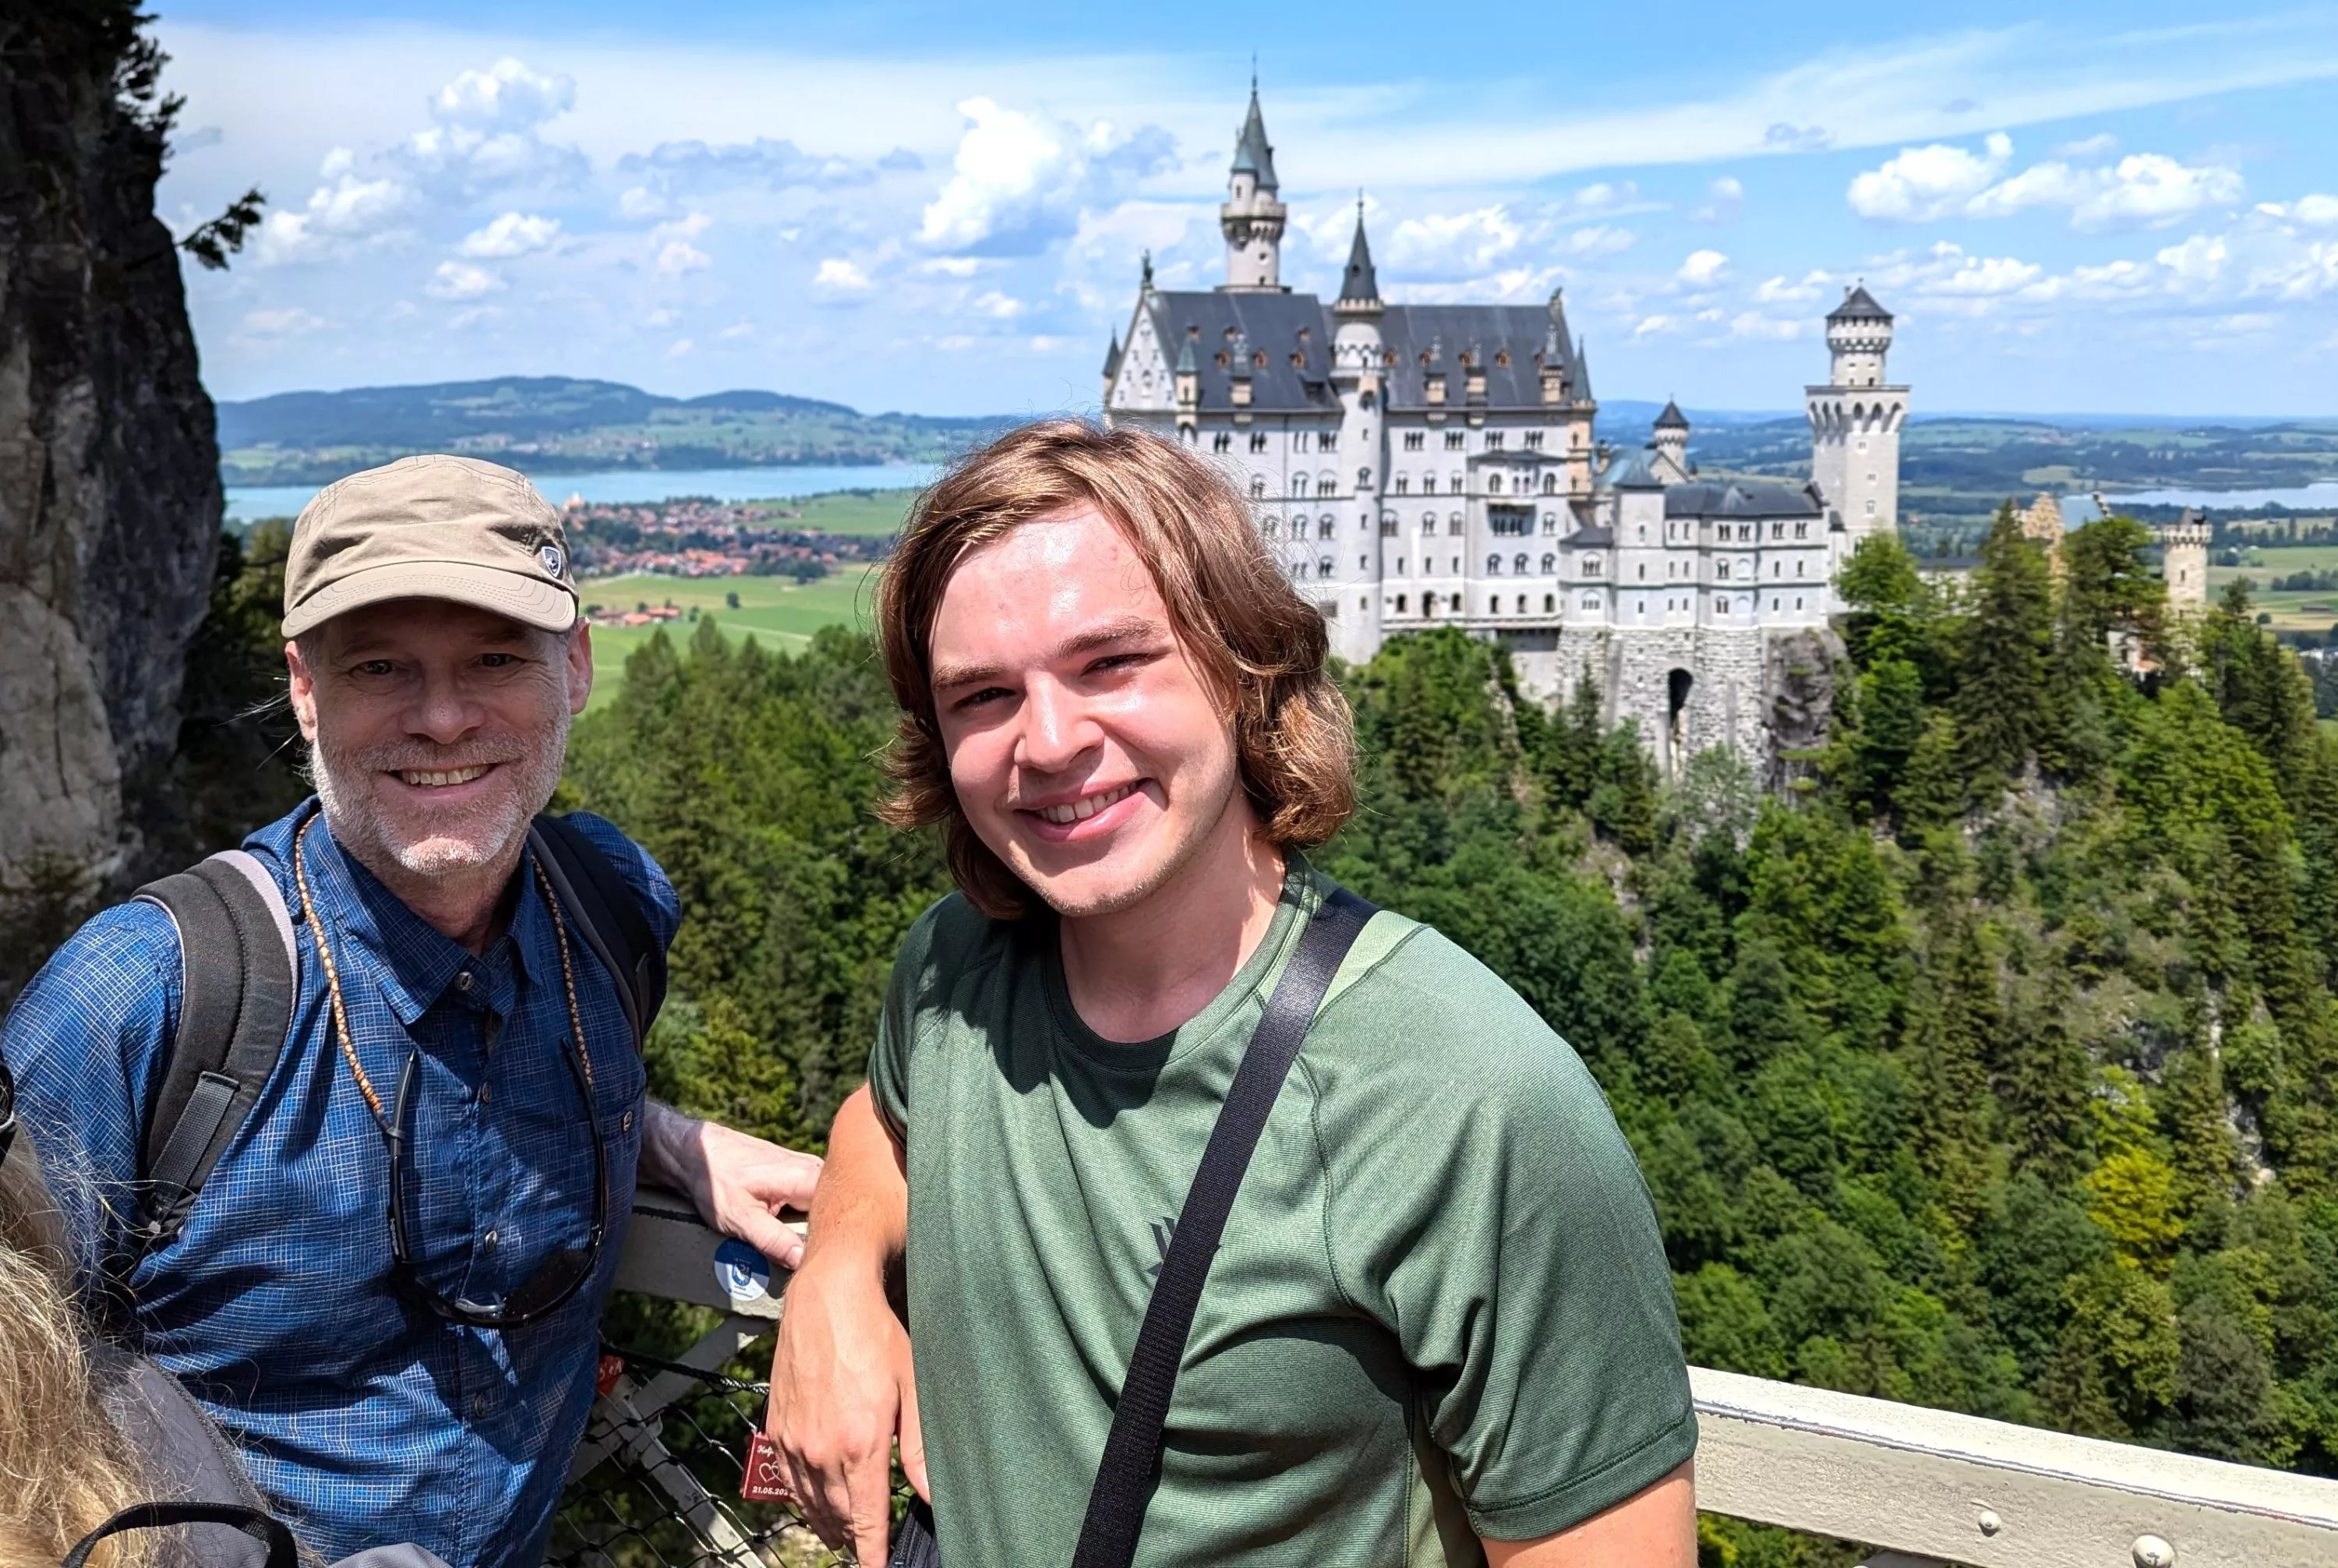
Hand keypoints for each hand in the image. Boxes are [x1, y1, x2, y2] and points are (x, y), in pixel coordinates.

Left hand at [641, 1102, 821, 1268]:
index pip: (842, 1206)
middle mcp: (812, 1167)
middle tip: (813, 1257)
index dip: (838, 1233)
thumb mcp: (739, 1218)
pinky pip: (815, 1198)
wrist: (698, 1151)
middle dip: (827, 1232)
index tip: (825, 1256)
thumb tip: (802, 1260)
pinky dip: (807, 1217)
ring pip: (825, 1202)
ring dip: (816, 1225)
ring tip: (802, 1246)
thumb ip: (772, 1240)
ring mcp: (807, 1168)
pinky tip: (794, 1231)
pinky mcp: (799, 1172)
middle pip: (837, 1205)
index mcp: (803, 1176)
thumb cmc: (716, 1181)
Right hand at [766, 1252, 926, 1561]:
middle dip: (855, 1538)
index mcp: (860, 1445)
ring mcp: (795, 1441)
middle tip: (868, 1548)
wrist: (827, 1296)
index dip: (873, 1553)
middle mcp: (822, 1451)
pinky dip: (803, 1498)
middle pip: (839, 1516)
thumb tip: (932, 1495)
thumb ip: (921, 1448)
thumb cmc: (876, 1335)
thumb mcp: (913, 1387)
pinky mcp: (778, 1426)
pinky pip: (789, 1479)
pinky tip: (814, 1502)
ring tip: (843, 1538)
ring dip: (828, 1524)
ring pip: (811, 1502)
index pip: (868, 1520)